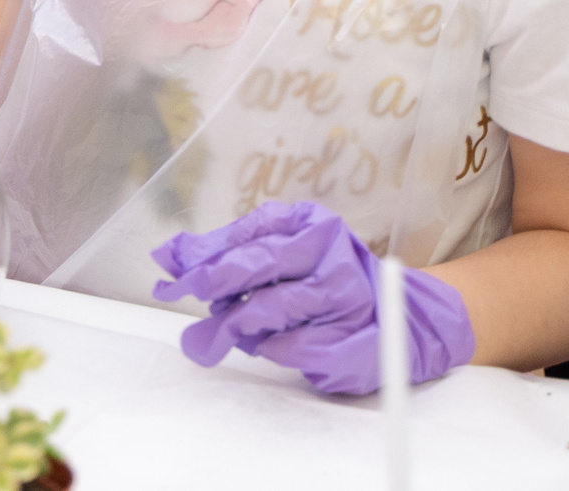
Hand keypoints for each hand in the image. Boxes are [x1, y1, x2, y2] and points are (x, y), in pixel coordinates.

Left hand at [151, 201, 474, 395]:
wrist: (396, 319)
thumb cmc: (324, 280)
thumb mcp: (284, 251)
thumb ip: (231, 250)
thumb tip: (172, 256)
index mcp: (312, 223)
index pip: (248, 235)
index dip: (206, 253)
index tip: (172, 269)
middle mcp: (331, 254)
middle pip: (258, 264)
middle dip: (214, 282)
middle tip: (186, 294)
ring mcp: (343, 297)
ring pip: (268, 308)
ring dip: (240, 321)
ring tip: (233, 326)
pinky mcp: (347, 339)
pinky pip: (285, 345)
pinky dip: (268, 346)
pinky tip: (270, 341)